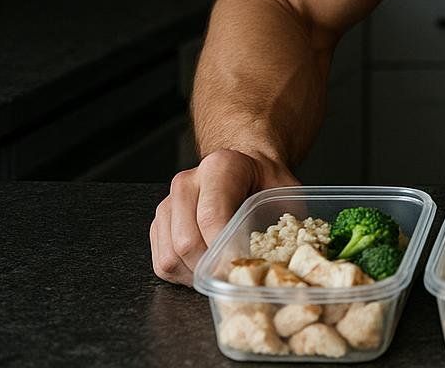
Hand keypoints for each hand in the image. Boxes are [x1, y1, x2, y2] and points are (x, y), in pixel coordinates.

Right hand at [150, 148, 298, 285]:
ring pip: (171, 257)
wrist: (247, 170)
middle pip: (187, 242)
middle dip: (212, 268)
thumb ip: (281, 220)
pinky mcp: (159, 224)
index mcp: (219, 168)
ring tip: (222, 272)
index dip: (224, 249)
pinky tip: (208, 267)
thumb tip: (277, 260)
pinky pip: (162, 262)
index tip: (241, 267)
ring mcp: (168, 204)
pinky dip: (184, 275)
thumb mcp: (285, 193)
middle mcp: (187, 183)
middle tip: (235, 276)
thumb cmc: (267, 184)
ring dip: (197, 275)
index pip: (211, 217)